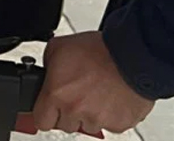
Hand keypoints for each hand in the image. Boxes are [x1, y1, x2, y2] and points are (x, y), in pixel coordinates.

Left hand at [32, 32, 154, 135]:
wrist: (132, 56)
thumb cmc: (99, 50)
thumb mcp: (58, 48)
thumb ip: (46, 66)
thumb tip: (44, 76)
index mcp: (57, 94)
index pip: (41, 121)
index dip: (45, 114)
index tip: (49, 109)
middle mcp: (76, 110)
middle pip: (64, 125)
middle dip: (67, 112)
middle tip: (76, 95)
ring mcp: (98, 119)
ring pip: (87, 126)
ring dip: (89, 114)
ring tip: (96, 93)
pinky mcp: (119, 124)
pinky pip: (109, 126)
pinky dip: (109, 115)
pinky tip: (110, 98)